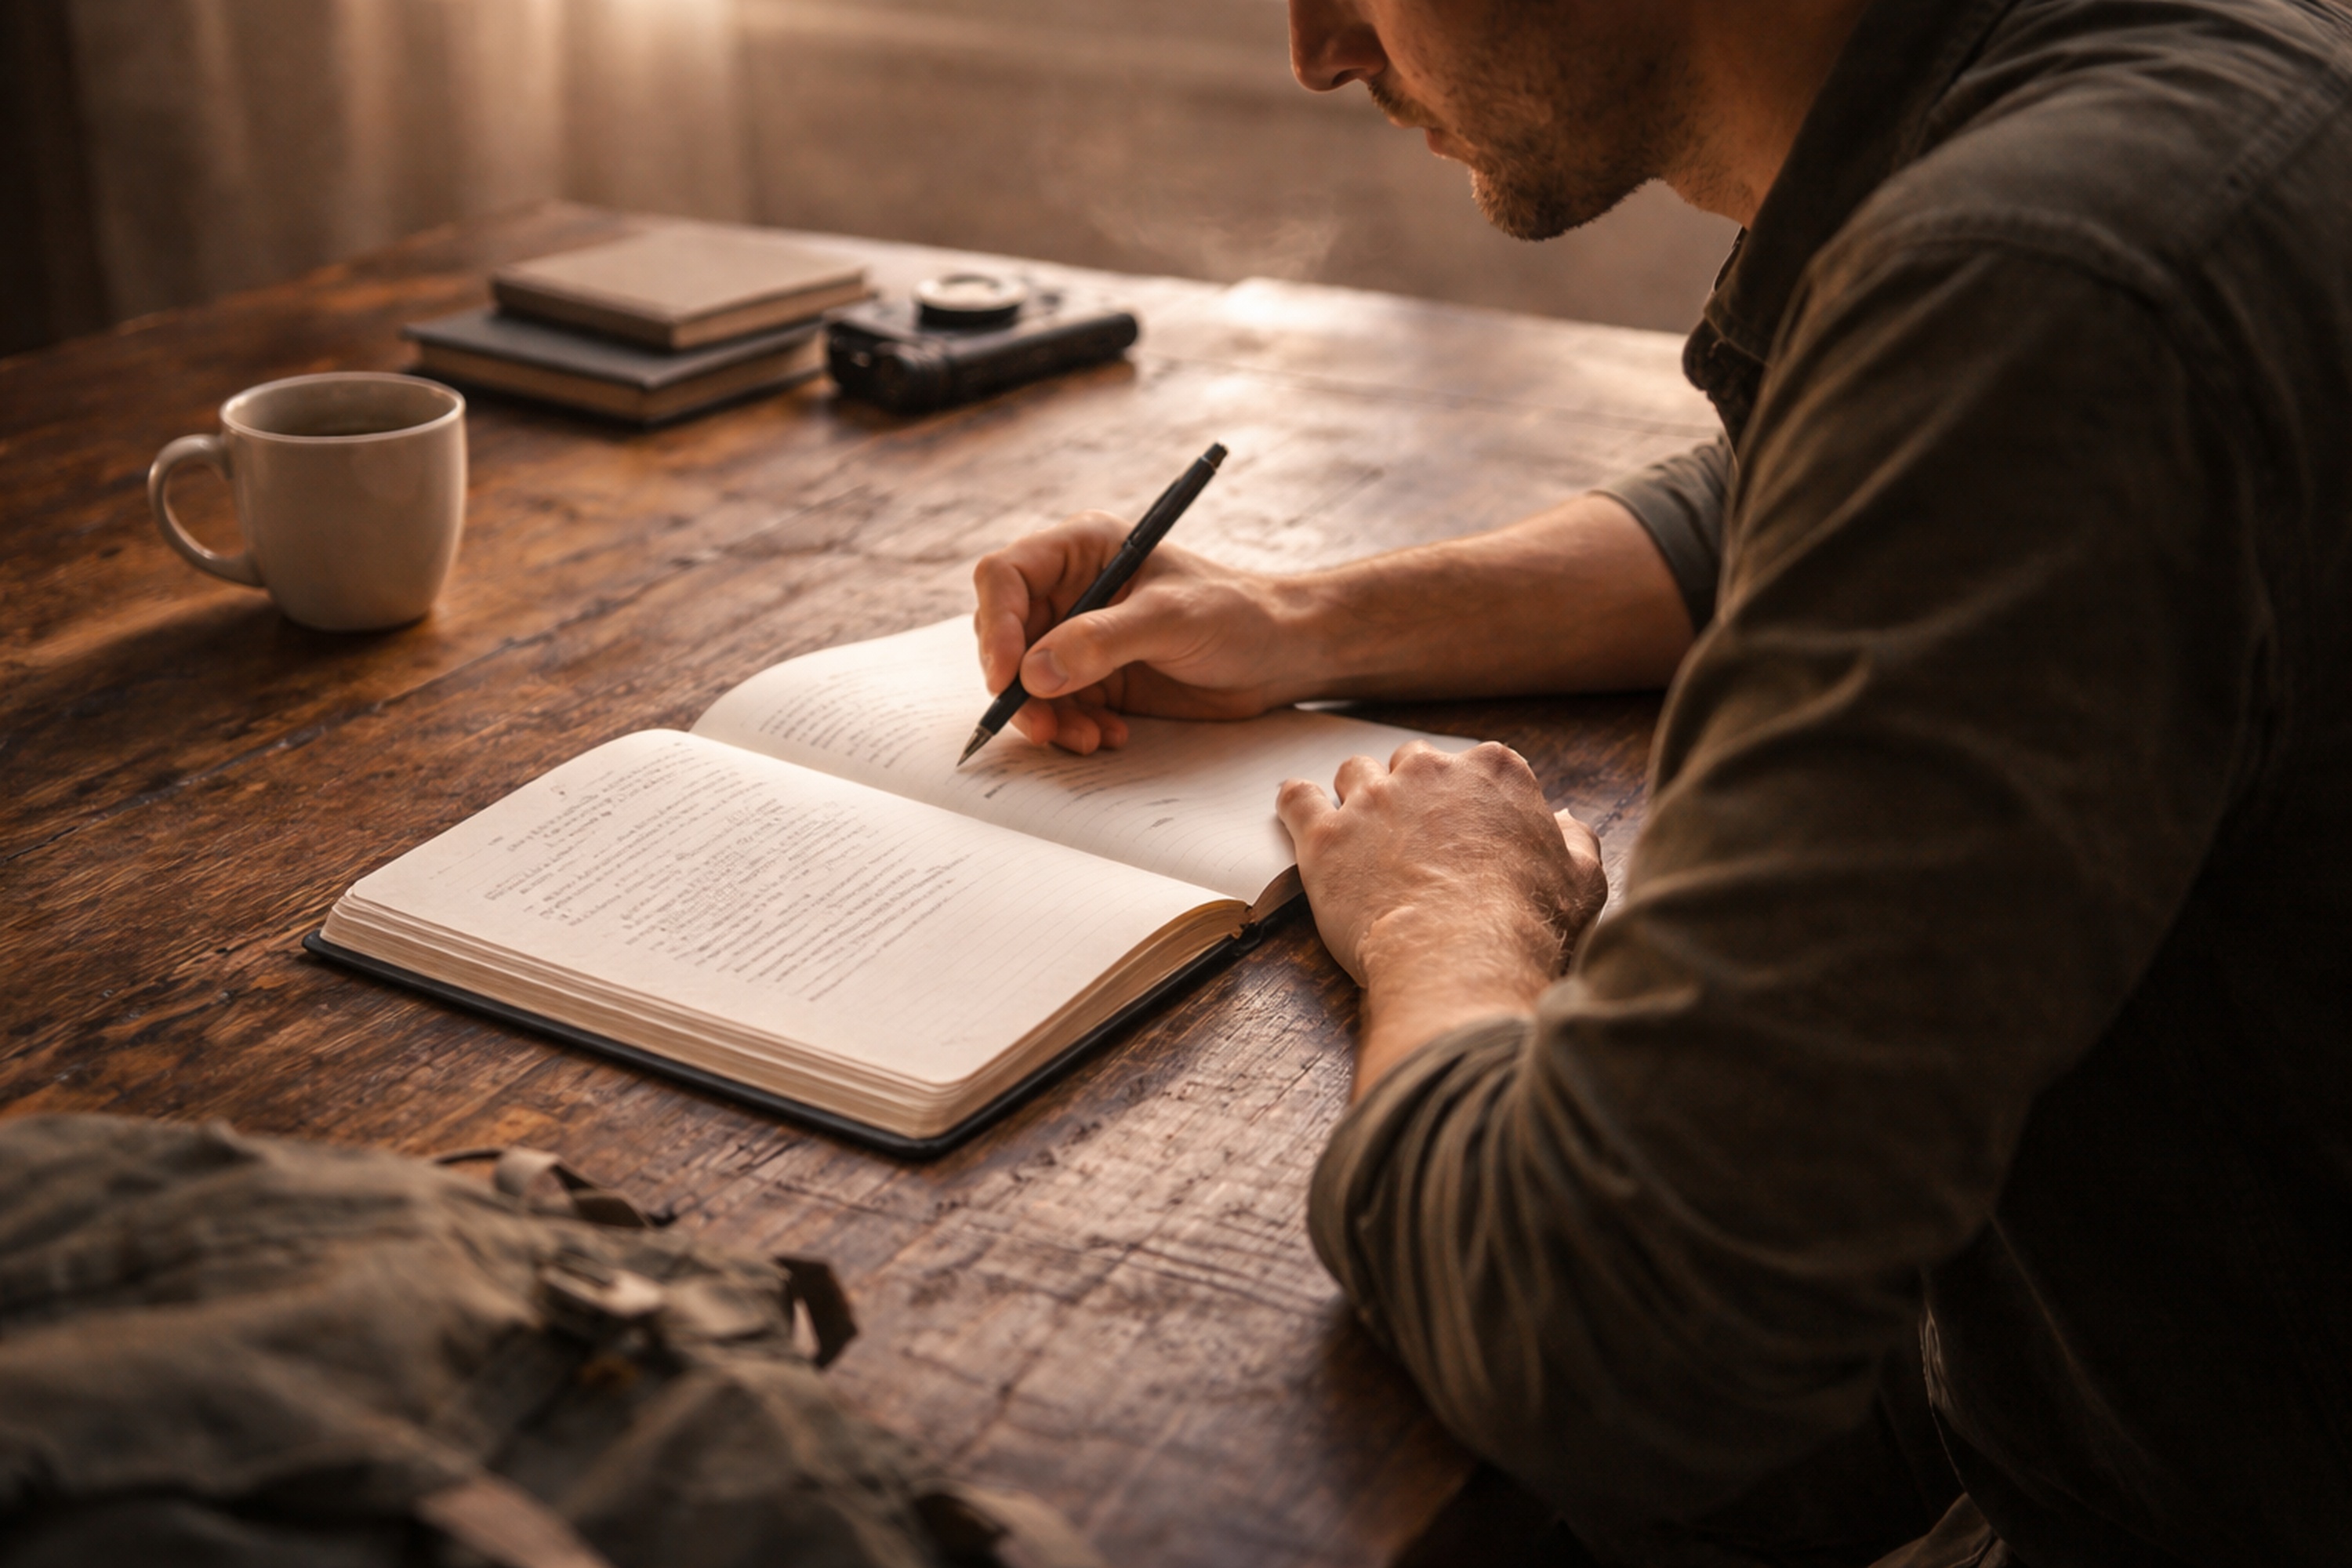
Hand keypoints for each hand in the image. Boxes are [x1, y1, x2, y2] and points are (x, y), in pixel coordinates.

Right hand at [972, 512, 1309, 752]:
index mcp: (1082, 549)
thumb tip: (1032, 672)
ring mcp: (1079, 637)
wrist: (1280, 654)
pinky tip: (1110, 737)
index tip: (1006, 676)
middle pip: (1006, 635)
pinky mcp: (1095, 679)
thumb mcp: (1172, 619)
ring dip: (1046, 717)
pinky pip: (1057, 708)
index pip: (1005, 577)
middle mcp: (1071, 590)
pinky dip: (1071, 728)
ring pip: (1026, 681)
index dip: (996, 625)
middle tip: (1042, 726)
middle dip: (1017, 686)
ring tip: (1088, 739)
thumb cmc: (1237, 614)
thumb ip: (1102, 641)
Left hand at [1276, 741, 1606, 1094]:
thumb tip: (1565, 822)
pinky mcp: (1325, 835)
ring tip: (1359, 840)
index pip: (1476, 767)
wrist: (1463, 960)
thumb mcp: (1582, 880)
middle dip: (1410, 795)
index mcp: (1496, 772)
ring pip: (1353, 774)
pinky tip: (1300, 817)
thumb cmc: (1528, 926)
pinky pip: (1296, 799)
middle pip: (1410, 764)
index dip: (1468, 802)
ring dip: (1356, 800)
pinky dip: (1297, 806)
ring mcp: (1373, 799)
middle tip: (1412, 842)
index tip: (1465, 832)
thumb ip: (1574, 839)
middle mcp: (1431, 771)